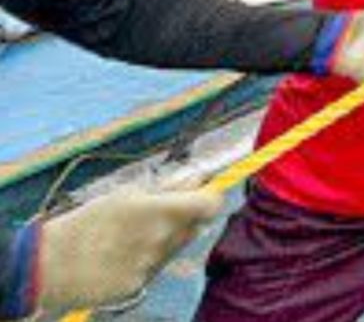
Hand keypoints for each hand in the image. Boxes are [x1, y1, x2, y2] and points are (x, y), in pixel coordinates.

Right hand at [35, 188, 224, 311]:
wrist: (52, 266)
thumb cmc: (87, 222)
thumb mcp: (125, 194)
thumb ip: (167, 187)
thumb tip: (197, 179)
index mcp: (163, 212)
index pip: (210, 204)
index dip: (209, 197)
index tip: (200, 193)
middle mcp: (165, 240)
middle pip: (195, 226)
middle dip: (185, 217)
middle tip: (160, 212)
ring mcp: (155, 265)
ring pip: (175, 247)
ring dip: (166, 238)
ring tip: (132, 235)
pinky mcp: (141, 285)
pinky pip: (155, 268)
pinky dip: (146, 259)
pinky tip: (121, 256)